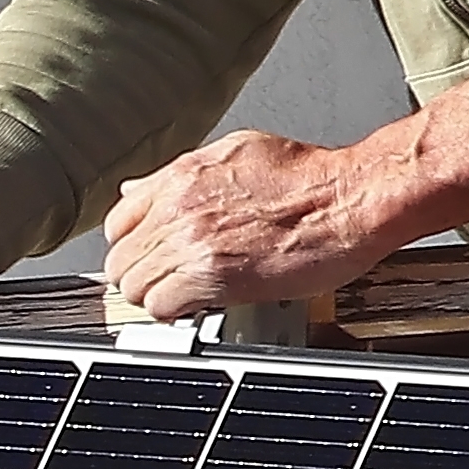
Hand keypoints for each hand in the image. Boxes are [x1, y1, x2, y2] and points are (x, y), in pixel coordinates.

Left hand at [99, 84, 468, 324]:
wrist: (350, 199)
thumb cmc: (311, 178)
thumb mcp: (236, 154)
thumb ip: (180, 176)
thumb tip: (140, 190)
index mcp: (181, 176)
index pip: (118, 221)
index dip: (131, 246)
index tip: (146, 258)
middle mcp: (179, 207)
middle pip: (121, 259)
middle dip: (141, 276)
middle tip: (167, 285)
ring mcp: (192, 241)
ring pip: (134, 287)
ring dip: (156, 298)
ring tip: (185, 298)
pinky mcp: (213, 275)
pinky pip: (161, 307)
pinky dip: (174, 315)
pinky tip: (196, 308)